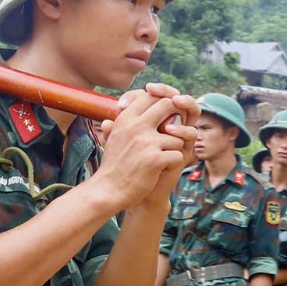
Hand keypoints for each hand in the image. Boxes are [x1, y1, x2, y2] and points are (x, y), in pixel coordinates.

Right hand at [93, 88, 189, 212]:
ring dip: (174, 149)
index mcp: (126, 118)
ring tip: (161, 159)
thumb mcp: (114, 135)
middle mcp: (136, 125)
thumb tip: (127, 105)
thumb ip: (125, 119)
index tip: (165, 116)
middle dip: (176, 119)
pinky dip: (172, 164)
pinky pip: (178, 155)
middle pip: (169, 105)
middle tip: (172, 134)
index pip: (151, 96)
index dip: (163, 103)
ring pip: (178, 136)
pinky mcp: (155, 159)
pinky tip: (160, 171)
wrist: (108, 190)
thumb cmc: (114, 164)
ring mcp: (146, 142)